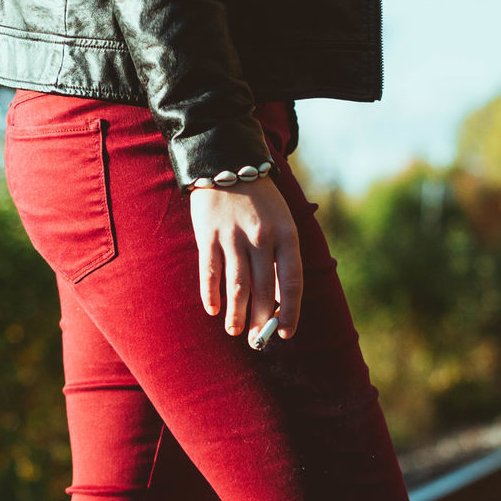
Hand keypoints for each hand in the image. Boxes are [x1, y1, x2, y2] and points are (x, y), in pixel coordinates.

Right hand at [188, 177, 302, 346]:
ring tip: (236, 331)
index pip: (292, 283)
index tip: (286, 334)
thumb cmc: (258, 201)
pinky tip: (213, 310)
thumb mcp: (280, 222)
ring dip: (236, 315)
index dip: (290, 312)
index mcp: (286, 235)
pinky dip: (211, 295)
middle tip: (257, 340)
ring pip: (237, 288)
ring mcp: (233, 237)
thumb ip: (280, 258)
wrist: (226, 160)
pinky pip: (210, 273)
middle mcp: (261, 238)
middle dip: (261, 321)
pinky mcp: (208, 235)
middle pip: (263, 291)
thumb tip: (277, 303)